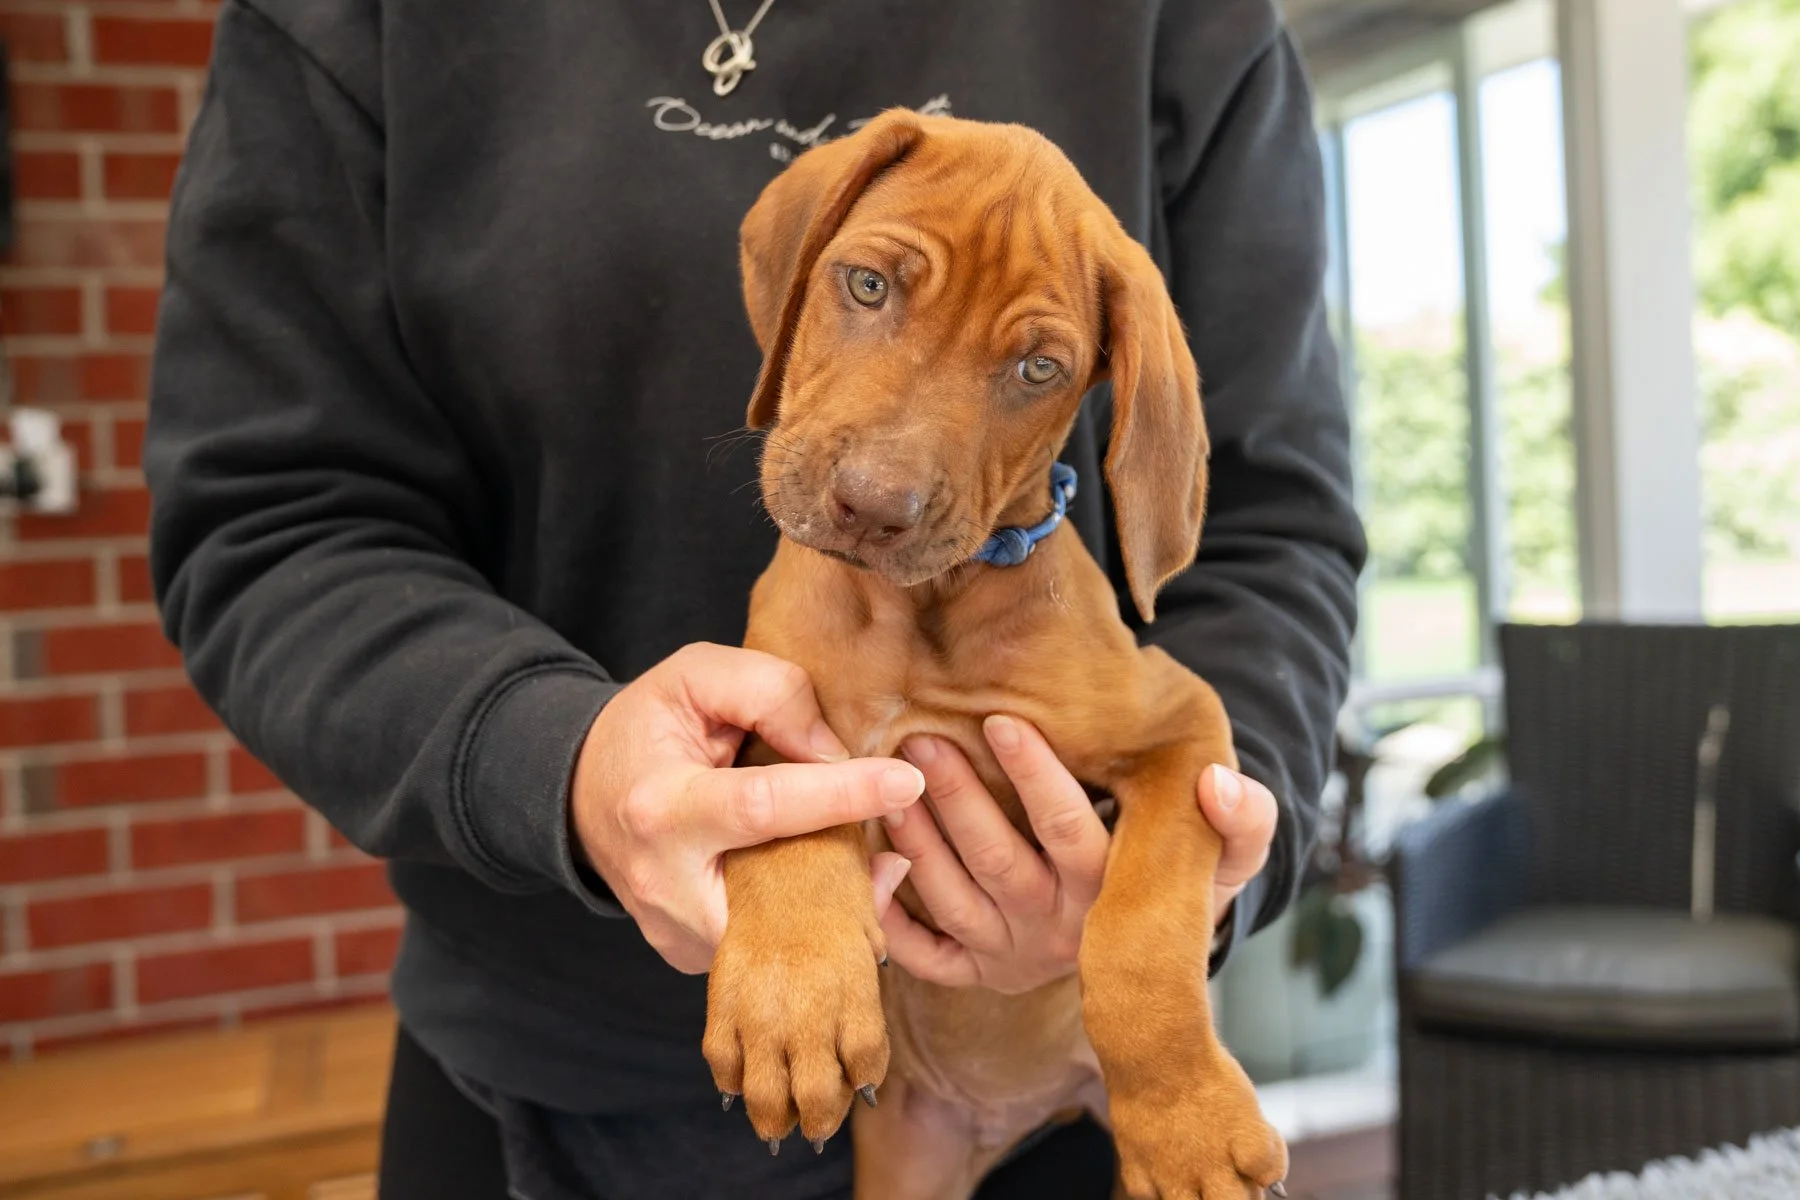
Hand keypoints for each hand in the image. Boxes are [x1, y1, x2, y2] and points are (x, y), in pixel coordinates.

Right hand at [570, 643, 921, 973]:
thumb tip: (834, 751)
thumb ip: (768, 694)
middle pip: (785, 893)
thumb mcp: (695, 676)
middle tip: (894, 824)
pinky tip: (828, 876)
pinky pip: (771, 946)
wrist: (581, 793)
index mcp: (662, 807)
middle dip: (851, 868)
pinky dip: (810, 916)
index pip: (764, 806)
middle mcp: (665, 885)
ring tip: (863, 845)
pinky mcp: (691, 959)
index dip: (841, 795)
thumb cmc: (647, 727)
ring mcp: (675, 935)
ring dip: (838, 895)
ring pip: (787, 934)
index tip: (906, 782)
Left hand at [880, 716, 1277, 991]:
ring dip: (917, 843)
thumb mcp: (1227, 856)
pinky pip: (927, 958)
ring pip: (954, 901)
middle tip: (920, 740)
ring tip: (889, 783)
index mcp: (1111, 892)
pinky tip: (871, 864)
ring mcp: (1012, 955)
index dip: (1034, 778)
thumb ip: (1244, 819)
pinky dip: (893, 920)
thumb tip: (1219, 782)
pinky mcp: (978, 974)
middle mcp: (1059, 929)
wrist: (1149, 955)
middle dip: (958, 800)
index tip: (999, 721)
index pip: (1070, 832)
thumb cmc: (1176, 876)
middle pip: (999, 862)